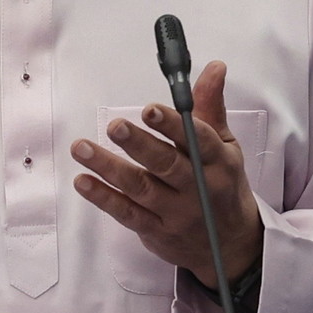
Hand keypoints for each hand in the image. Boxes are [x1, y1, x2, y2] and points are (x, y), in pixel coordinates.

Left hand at [70, 59, 262, 288]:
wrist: (230, 245)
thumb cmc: (223, 187)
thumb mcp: (225, 147)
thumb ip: (210, 107)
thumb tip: (213, 67)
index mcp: (217, 162)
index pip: (197, 140)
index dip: (173, 124)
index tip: (149, 109)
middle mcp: (197, 188)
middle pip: (166, 164)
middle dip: (139, 145)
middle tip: (115, 126)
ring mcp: (176, 213)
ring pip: (140, 188)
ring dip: (108, 168)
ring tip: (81, 148)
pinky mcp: (156, 231)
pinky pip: (127, 213)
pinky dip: (104, 198)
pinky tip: (83, 181)